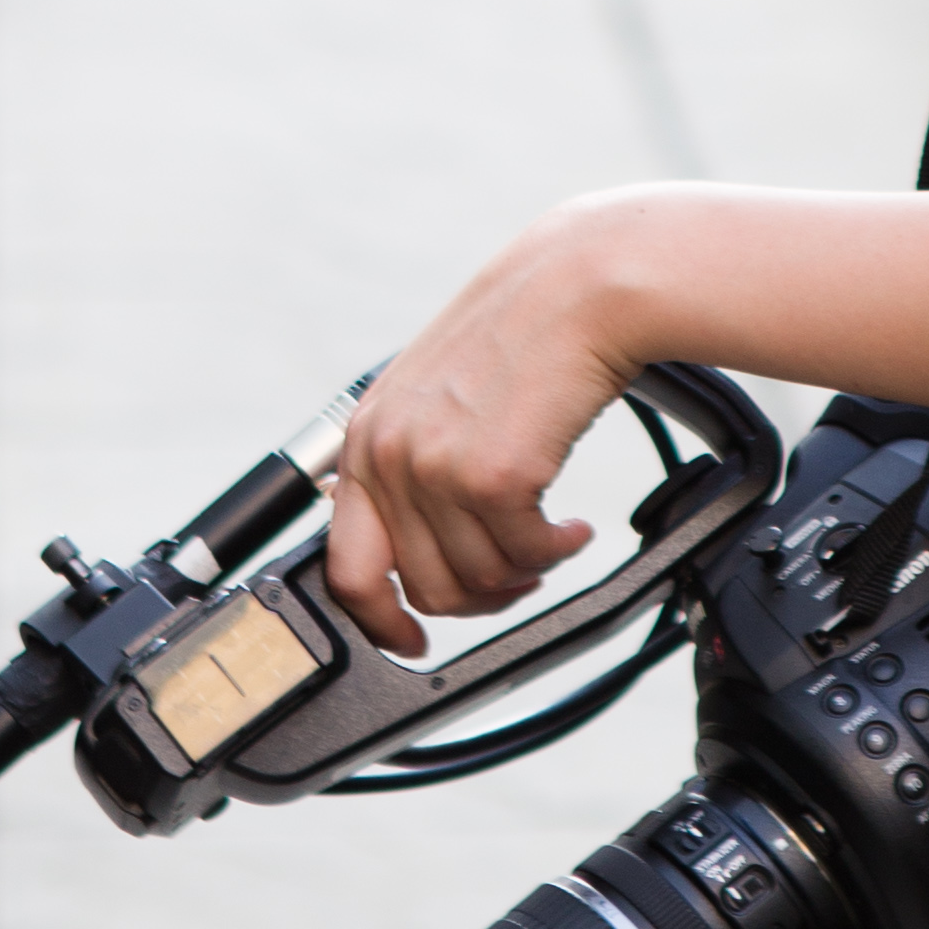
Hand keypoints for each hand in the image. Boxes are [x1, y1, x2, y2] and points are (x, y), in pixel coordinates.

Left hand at [324, 200, 666, 652]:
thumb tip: (419, 561)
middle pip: (426, 587)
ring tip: (552, 535)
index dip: (381, 622)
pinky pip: (526, 558)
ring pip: (480, 579)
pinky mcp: (494, 475)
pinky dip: (557, 551)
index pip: (346, 568)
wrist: (581, 287)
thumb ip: (413, 467)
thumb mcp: (436, 397)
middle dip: (480, 595)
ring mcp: (436, 466)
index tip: (412, 642)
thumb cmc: (522, 335)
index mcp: (365, 438)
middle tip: (519, 575)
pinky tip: (574, 525)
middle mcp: (389, 454)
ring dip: (526, 570)